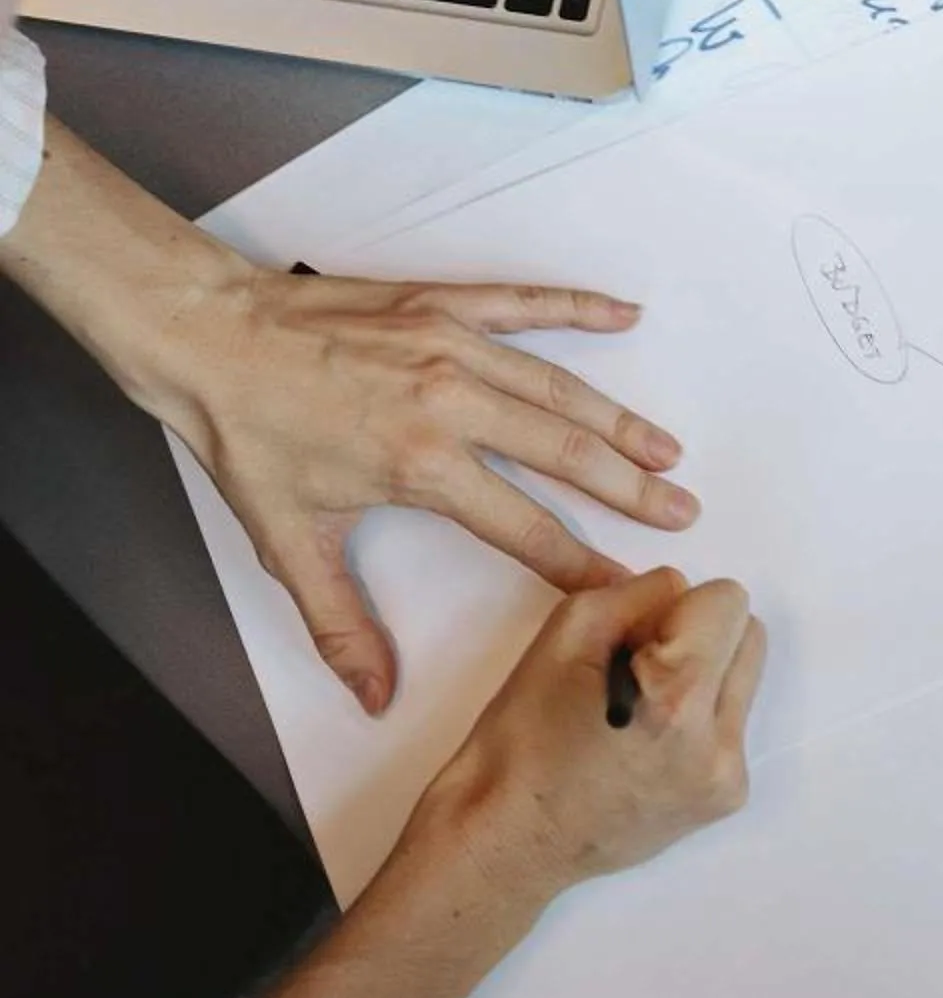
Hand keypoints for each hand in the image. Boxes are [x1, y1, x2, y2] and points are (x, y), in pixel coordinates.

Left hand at [157, 271, 697, 716]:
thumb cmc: (247, 436)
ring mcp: (455, 344)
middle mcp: (453, 401)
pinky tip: (625, 316)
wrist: (206, 338)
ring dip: (619, 422)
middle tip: (681, 510)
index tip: (626, 584)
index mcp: (423, 464)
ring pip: (560, 388)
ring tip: (667, 450)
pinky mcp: (444, 302)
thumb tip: (374, 695)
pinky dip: (580, 308)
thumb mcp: (288, 541)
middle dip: (629, 488)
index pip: (524, 525)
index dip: (580, 561)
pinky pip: (528, 304)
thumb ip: (340, 623)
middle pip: (565, 452)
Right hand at [414, 569, 765, 914]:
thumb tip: (683, 592)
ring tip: (643, 711)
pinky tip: (649, 746)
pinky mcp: (726, 798)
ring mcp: (728, 775)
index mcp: (677, 694)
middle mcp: (718, 740)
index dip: (676, 610)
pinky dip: (700, 721)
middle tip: (638, 670)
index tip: (633, 642)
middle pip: (750, 635)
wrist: (510, 840)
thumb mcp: (565, 634)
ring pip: (745, 679)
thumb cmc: (522, 738)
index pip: (728, 600)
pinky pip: (734, 727)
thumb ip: (638, 594)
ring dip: (705, 677)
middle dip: (702, 637)